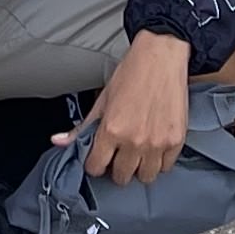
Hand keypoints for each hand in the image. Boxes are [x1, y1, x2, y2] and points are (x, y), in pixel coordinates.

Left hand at [76, 30, 191, 182]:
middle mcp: (134, 141)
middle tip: (120, 155)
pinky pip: (166, 166)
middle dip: (117, 168)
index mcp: (111, 130)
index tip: (100, 158)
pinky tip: (155, 147)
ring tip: (138, 153)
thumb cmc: (131, 73)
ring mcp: (156, 143)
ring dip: (139, 168)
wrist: (161, 56)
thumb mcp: (102, 100)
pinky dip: (160, 160)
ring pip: (145, 177)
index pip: (96, 168)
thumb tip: (58, 142)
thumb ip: (82, 127)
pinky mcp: (175, 140)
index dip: (96, 164)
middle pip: (121, 176)